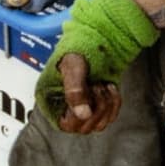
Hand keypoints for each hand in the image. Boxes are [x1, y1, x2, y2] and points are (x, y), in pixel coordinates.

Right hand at [35, 0, 158, 129]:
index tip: (88, 95)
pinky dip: (114, 104)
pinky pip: (108, 118)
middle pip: (82, 127)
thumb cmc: (81, 46)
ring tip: (103, 85)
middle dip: (96, 107)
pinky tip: (110, 87)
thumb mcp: (74, 65)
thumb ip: (75, 90)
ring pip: (97, 125)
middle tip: (97, 85)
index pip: (64, 123)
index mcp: (49, 96)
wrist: (100, 38)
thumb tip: (82, 114)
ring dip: (106, 106)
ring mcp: (81, 107)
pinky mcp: (96, 105)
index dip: (79, 115)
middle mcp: (63, 105)